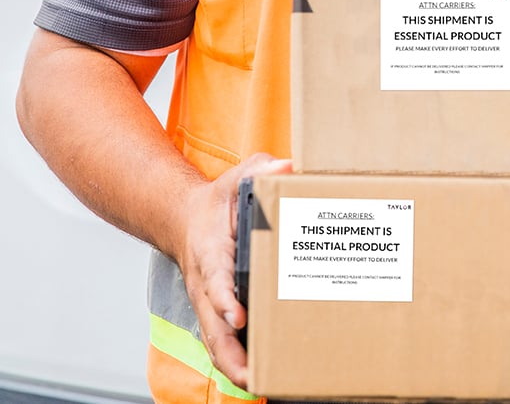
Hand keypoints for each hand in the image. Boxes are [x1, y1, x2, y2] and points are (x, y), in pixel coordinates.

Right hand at [176, 152, 293, 388]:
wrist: (185, 221)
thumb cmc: (216, 204)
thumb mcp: (237, 179)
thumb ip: (261, 170)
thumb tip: (287, 166)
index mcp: (211, 253)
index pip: (215, 280)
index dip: (225, 299)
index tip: (238, 316)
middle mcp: (206, 285)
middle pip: (213, 328)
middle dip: (232, 354)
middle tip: (255, 376)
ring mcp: (209, 305)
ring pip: (217, 345)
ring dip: (235, 369)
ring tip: (264, 388)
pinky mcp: (216, 315)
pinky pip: (224, 345)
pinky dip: (238, 364)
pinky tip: (264, 379)